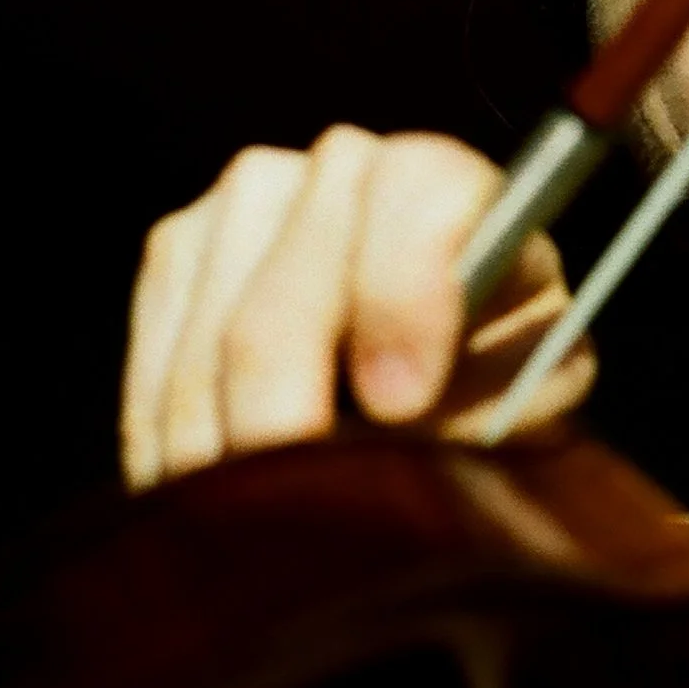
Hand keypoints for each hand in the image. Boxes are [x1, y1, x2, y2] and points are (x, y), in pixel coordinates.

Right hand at [120, 125, 593, 488]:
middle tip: (296, 506)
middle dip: (288, 415)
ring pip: (216, 332)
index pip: (422, 195)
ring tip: (252, 523)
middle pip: (293, 292)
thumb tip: (400, 440)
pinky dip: (172, 435)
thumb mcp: (531, 387)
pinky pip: (157, 350)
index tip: (400, 406)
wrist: (437, 355)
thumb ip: (491, 399)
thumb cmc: (497, 369)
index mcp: (455, 183)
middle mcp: (349, 164)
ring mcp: (252, 195)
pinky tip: (203, 492)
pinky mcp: (181, 244)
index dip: (403, 301)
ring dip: (225, 444)